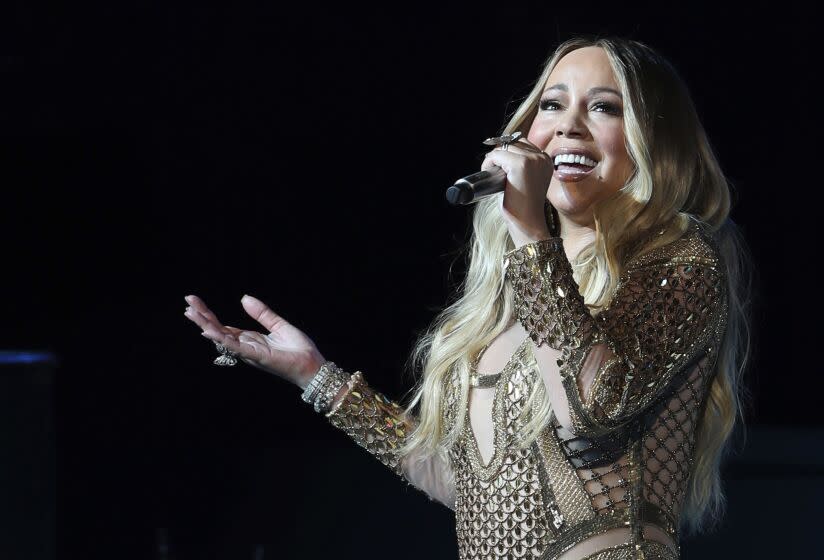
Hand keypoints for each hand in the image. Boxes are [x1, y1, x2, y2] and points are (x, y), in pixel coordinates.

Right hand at [183, 294, 325, 388]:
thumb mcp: (279, 325)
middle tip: (187, 302)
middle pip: (218, 330)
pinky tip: (208, 331)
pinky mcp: (257, 356)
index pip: (223, 326)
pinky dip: (222, 339)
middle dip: (202, 317)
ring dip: (206, 325)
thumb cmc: (298, 349)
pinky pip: (236, 348)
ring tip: (191, 313)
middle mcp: (245, 347)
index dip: (208, 315)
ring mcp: (249, 353)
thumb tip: (243, 298)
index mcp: (249, 340)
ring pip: (222, 338)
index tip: (194, 301)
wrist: (313, 365)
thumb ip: (262, 313)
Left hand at [481, 136, 554, 245]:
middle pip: (512, 143)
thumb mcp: (525, 181)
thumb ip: (519, 165)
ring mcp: (532, 160)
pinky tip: (489, 174)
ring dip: (494, 158)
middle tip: (493, 172)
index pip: (522, 144)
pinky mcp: (520, 165)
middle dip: (500, 155)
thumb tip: (499, 153)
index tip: (499, 167)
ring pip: (504, 147)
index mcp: (546, 160)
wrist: (528, 224)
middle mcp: (542, 157)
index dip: (507, 153)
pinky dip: (488, 162)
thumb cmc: (523, 206)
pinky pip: (496, 154)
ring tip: (491, 174)